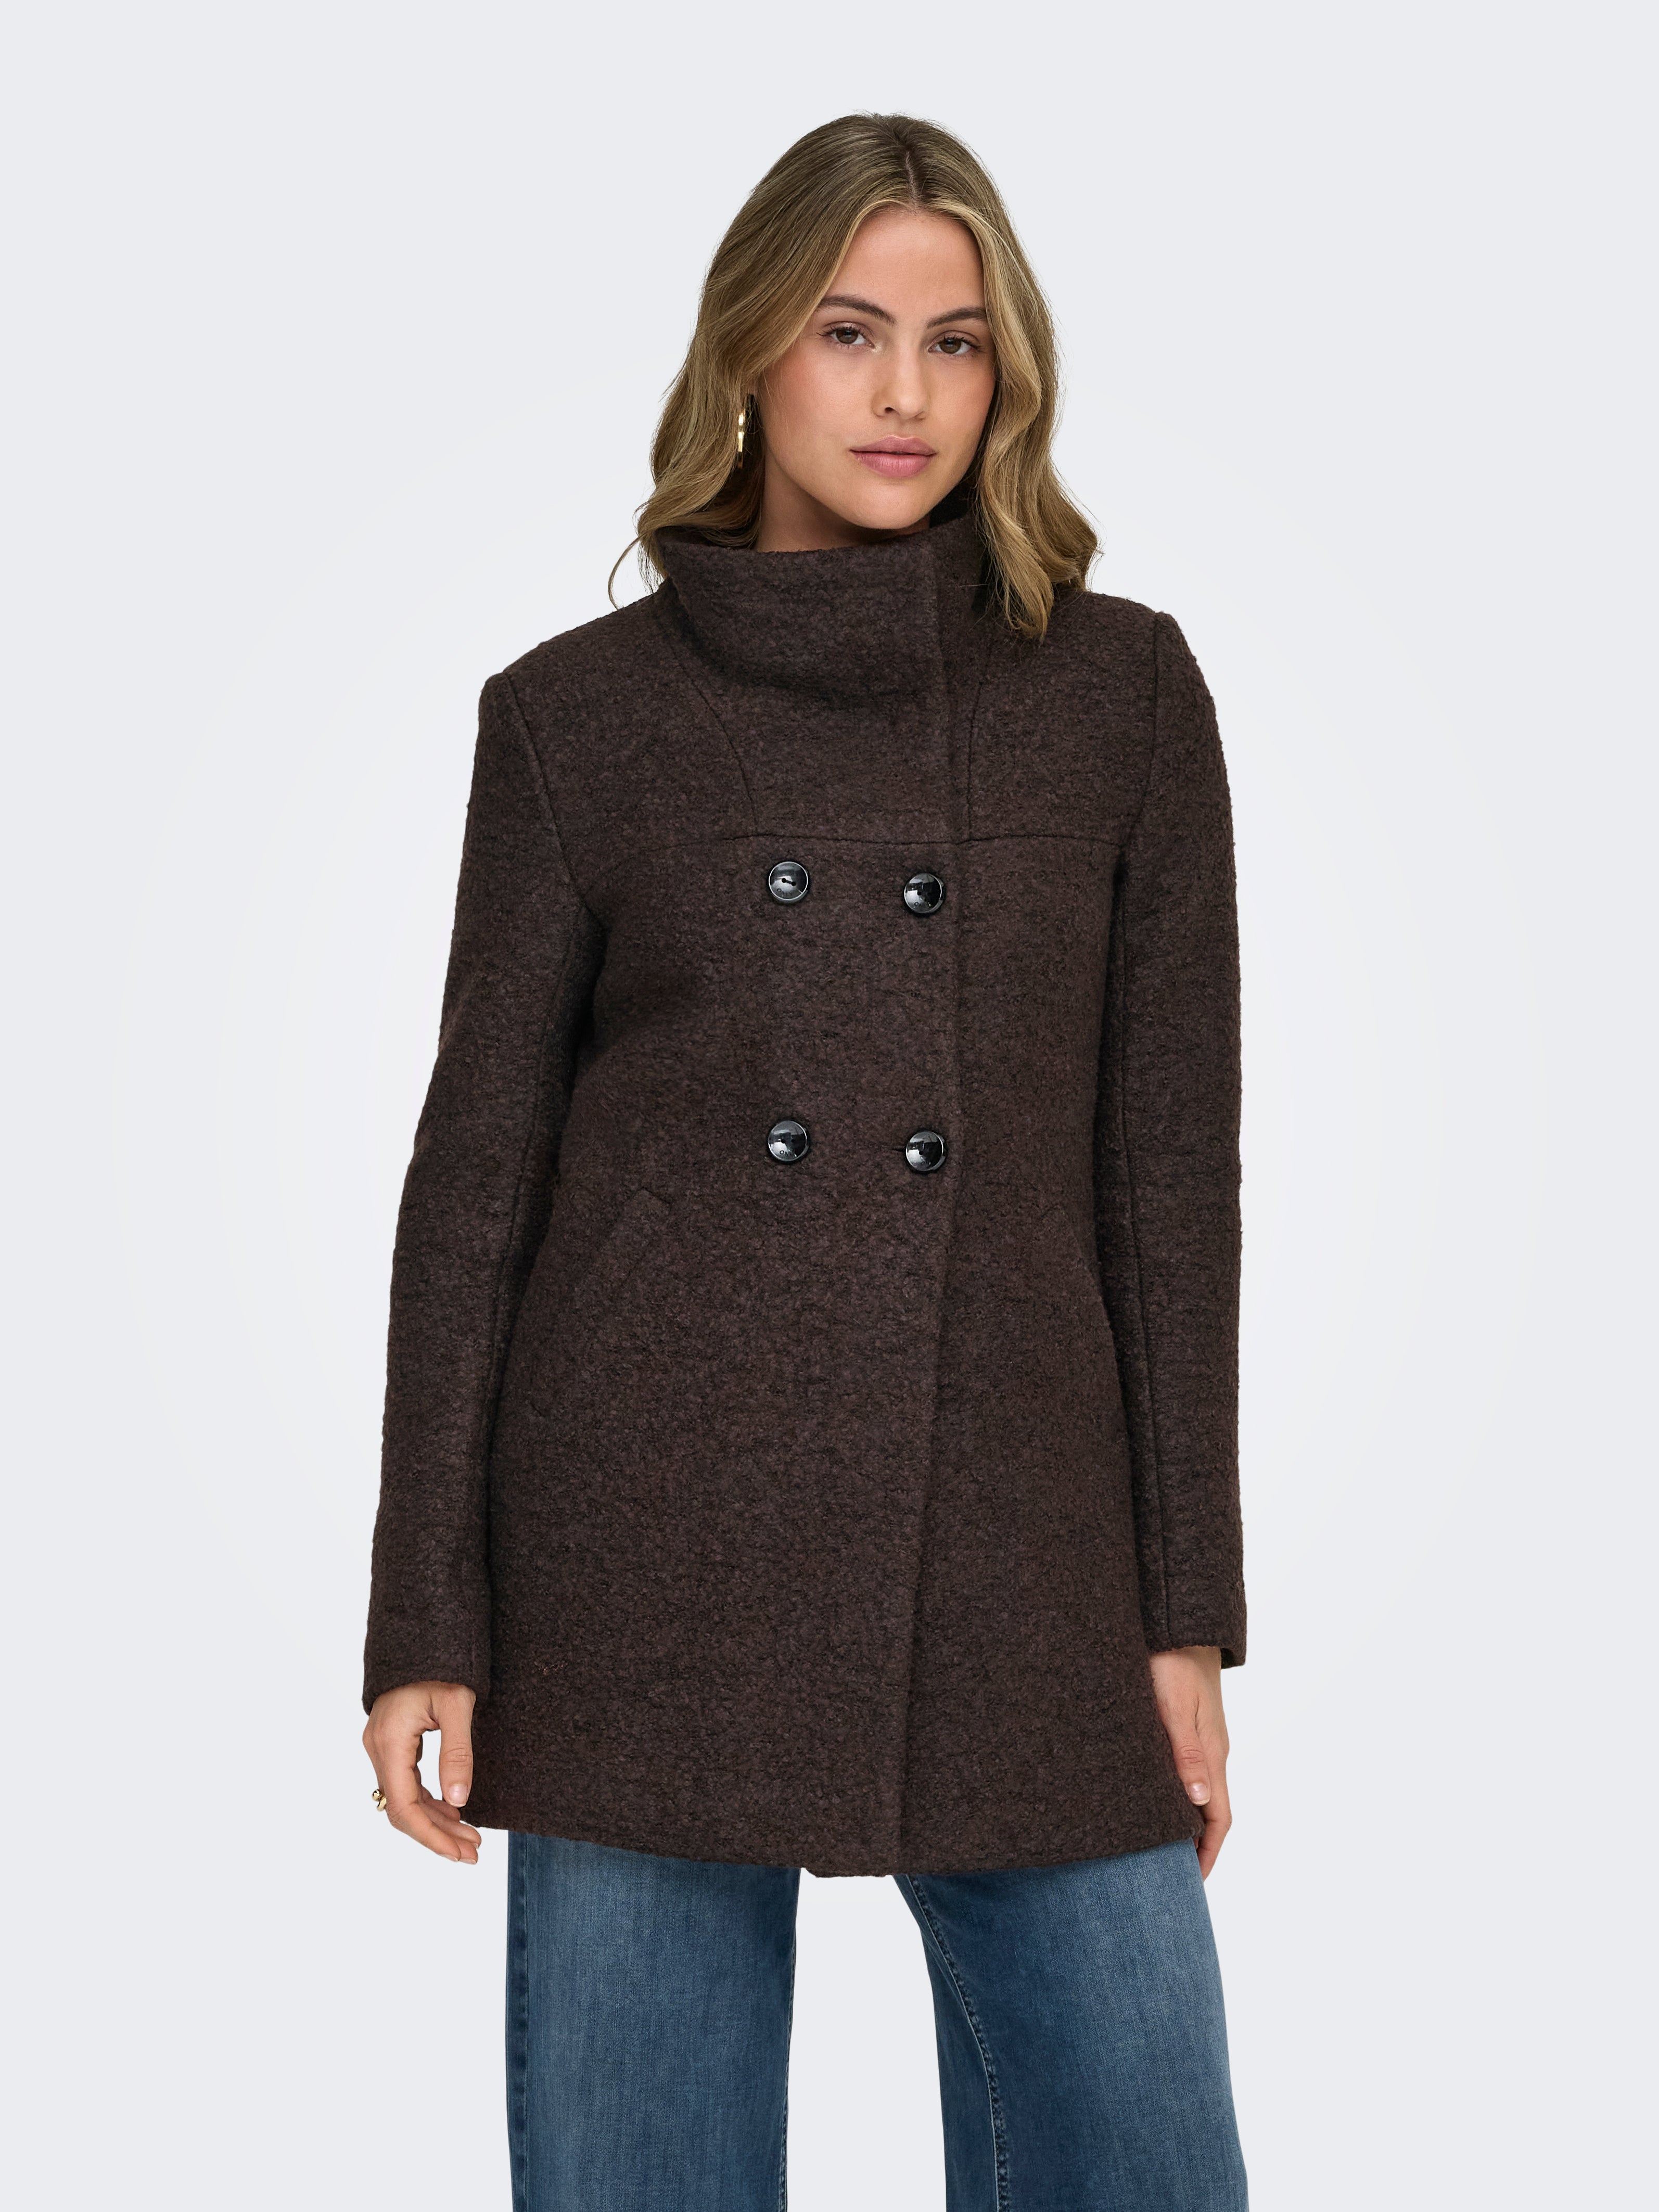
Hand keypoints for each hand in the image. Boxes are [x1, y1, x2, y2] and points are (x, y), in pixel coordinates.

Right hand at [362, 1681, 481, 1862]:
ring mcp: (382, 1747)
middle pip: (402, 1809)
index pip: (404, 1807)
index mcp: (390, 1742)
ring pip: (404, 1799)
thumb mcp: (457, 1705)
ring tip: (469, 1839)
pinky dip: (428, 1801)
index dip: (431, 1836)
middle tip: (473, 1853)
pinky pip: (406, 1783)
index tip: (460, 1853)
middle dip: (437, 1835)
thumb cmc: (442, 1665)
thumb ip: (456, 1753)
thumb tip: (458, 1801)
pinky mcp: (391, 1744)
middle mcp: (379, 1748)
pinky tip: (453, 1811)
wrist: (423, 1638)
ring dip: (435, 1821)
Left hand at [1148, 1646, 1231, 1878]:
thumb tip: (1198, 1800)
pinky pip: (1188, 1769)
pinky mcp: (1189, 1723)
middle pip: (1210, 1810)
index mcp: (1213, 1753)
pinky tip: (1155, 1796)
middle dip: (1196, 1846)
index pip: (1218, 1817)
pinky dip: (1177, 1793)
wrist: (1179, 1617)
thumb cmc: (1172, 1659)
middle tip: (1169, 1876)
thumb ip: (1186, 1751)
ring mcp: (1203, 1736)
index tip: (1191, 1883)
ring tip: (1159, 1847)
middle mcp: (1212, 1749)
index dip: (1207, 1852)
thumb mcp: (1175, 1706)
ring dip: (1185, 1820)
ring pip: (1198, 1790)